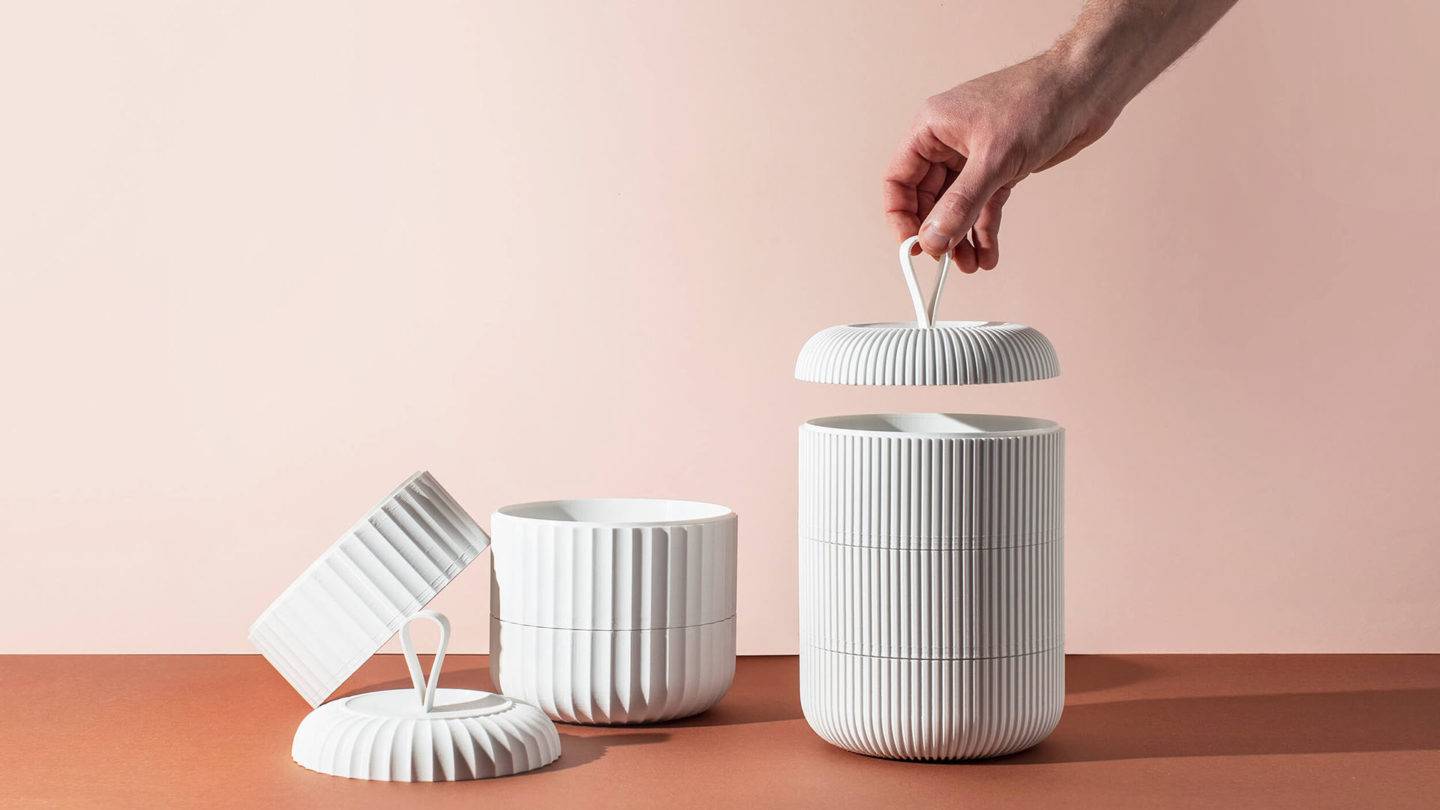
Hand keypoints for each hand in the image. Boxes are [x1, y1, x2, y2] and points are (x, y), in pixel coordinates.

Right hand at [884, 52, 1119, 270]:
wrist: (1087, 87)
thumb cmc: (1038, 101)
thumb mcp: (993, 159)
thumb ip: (960, 204)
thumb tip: (933, 239)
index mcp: (931, 128)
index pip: (899, 179)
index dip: (901, 217)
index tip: (913, 247)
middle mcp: (947, 143)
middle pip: (926, 199)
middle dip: (937, 233)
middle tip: (947, 261)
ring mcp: (974, 156)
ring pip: (957, 207)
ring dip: (961, 238)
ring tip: (972, 266)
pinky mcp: (1001, 167)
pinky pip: (983, 205)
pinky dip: (985, 230)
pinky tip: (989, 254)